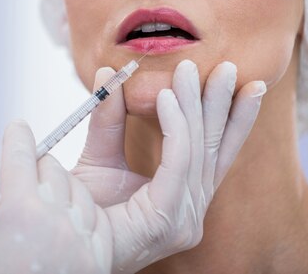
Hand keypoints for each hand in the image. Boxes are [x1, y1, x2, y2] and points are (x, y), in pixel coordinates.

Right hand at [0, 121, 112, 273]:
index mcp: (20, 211)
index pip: (20, 156)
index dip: (17, 136)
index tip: (18, 127)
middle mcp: (55, 217)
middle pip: (51, 167)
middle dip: (36, 167)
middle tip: (24, 180)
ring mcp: (81, 235)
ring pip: (76, 187)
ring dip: (60, 187)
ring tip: (43, 205)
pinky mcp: (98, 253)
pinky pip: (94, 215)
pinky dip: (79, 210)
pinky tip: (66, 221)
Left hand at [72, 60, 265, 272]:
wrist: (61, 240)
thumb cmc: (84, 210)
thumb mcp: (101, 154)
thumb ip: (109, 118)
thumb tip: (108, 73)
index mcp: (184, 196)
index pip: (216, 153)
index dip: (234, 119)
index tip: (245, 84)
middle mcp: (191, 209)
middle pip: (213, 148)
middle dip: (222, 104)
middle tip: (226, 67)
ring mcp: (184, 217)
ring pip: (197, 148)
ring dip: (196, 105)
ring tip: (190, 68)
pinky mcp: (169, 217)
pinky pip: (178, 161)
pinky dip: (175, 125)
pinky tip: (167, 96)